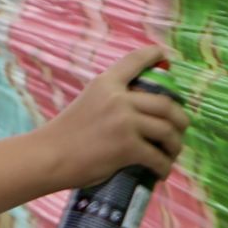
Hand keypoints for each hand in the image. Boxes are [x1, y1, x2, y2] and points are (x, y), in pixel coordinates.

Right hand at [38, 45, 189, 189]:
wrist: (48, 157)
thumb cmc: (64, 135)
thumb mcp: (87, 102)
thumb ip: (110, 100)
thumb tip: (139, 111)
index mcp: (106, 83)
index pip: (135, 61)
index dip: (154, 55)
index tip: (164, 56)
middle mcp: (118, 98)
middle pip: (166, 103)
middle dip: (180, 119)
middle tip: (180, 129)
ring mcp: (125, 122)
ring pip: (167, 130)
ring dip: (175, 145)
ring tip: (171, 154)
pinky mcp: (128, 147)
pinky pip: (157, 157)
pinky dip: (164, 167)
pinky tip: (161, 172)